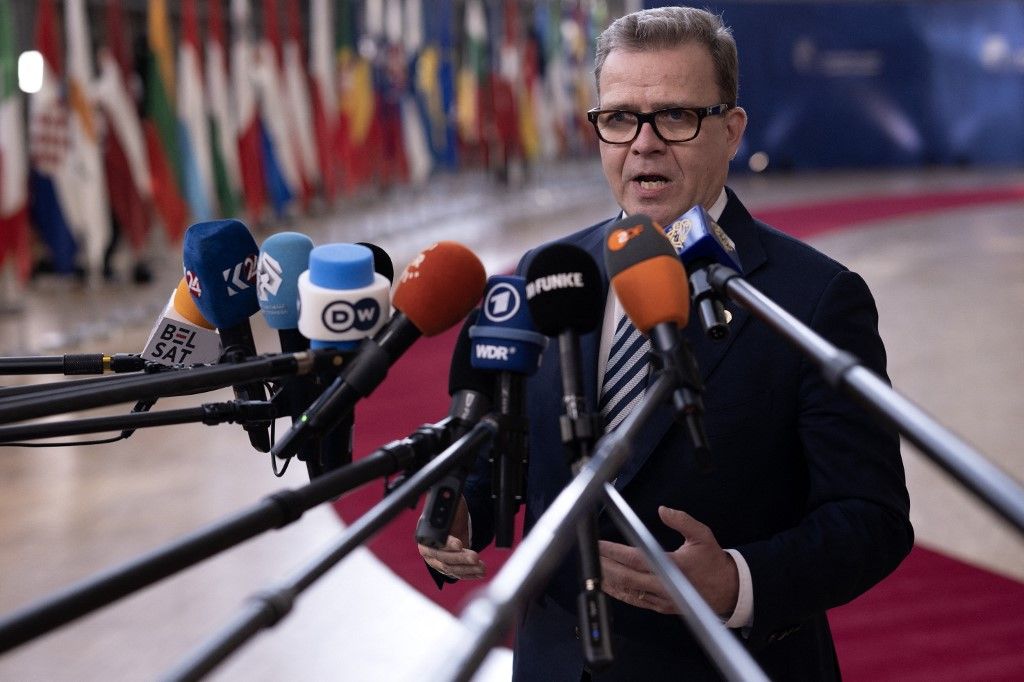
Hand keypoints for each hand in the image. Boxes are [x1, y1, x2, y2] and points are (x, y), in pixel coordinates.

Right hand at [417, 496, 485, 579]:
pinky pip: (457, 574)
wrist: (453, 521)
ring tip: (482, 567)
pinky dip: (469, 574)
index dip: (446, 545)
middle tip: (475, 556)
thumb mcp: (450, 502)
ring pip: (451, 569)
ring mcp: (437, 561)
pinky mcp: (447, 568)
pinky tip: (479, 572)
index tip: (459, 544)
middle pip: (443, 558)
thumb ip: (448, 498)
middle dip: (460, 559)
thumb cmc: (451, 511)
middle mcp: (428, 550)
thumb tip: (448, 492)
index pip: (434, 542)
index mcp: (425, 534)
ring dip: (467, 569)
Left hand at [598, 506, 738, 615]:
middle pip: (626, 577)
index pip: (636, 559)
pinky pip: (636, 601)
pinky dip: (619, 593)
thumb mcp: (703, 536)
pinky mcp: (661, 607)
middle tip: (590, 555)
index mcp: (674, 567)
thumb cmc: (713, 562)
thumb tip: (663, 510)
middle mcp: (665, 585)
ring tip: (593, 570)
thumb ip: (683, 521)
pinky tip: (608, 585)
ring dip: (608, 581)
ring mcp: (662, 599)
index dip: (615, 552)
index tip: (600, 545)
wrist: (728, 592)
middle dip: (605, 566)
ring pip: (628, 592)